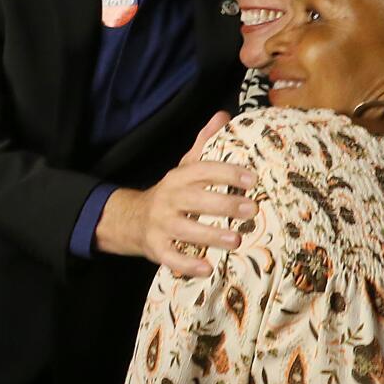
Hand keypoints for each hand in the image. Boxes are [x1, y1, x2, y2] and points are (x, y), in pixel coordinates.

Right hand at [95, 113, 256, 277]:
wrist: (131, 219)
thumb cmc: (170, 194)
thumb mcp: (184, 168)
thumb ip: (203, 144)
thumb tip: (223, 115)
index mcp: (178, 178)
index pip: (202, 170)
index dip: (227, 172)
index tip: (252, 178)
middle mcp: (169, 199)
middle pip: (195, 199)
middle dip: (224, 203)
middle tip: (252, 208)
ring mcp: (161, 224)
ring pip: (185, 229)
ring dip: (211, 235)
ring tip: (237, 239)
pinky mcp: (156, 248)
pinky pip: (171, 257)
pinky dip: (187, 264)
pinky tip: (207, 268)